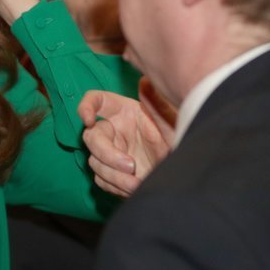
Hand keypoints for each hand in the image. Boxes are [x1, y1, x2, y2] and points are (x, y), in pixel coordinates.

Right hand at [77, 78, 175, 196]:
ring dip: (113, 175)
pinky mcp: (111, 173)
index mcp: (123, 112)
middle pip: (91, 137)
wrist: (183, 173)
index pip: (96, 101)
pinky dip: (115, 185)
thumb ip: (157, 103)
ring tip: (136, 183)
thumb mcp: (171, 122)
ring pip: (95, 162)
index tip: (88, 120)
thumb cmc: (178, 142)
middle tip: (131, 166)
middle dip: (107, 153)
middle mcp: (113, 130)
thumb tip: (145, 81)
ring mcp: (110, 152)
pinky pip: (101, 179)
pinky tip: (133, 188)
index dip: (86, 106)